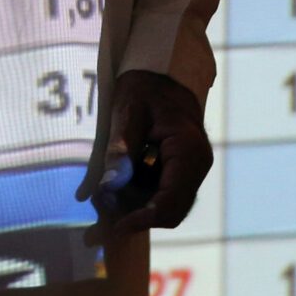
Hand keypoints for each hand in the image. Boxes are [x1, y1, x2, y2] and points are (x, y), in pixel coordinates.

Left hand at [83, 70, 211, 236]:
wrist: (162, 71)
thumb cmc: (145, 86)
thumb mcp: (127, 112)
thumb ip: (120, 150)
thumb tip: (108, 187)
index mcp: (188, 151)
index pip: (170, 203)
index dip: (141, 219)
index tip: (112, 225)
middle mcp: (196, 166)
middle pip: (168, 211)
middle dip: (134, 216)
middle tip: (99, 208)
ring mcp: (190, 170)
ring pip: (163, 206)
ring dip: (132, 207)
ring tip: (99, 197)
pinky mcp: (179, 170)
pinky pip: (160, 194)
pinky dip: (136, 197)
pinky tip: (111, 188)